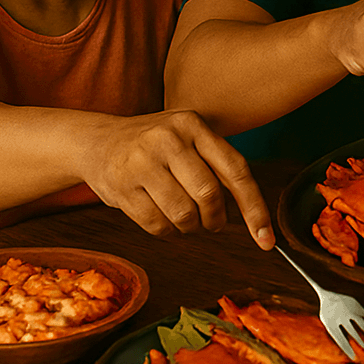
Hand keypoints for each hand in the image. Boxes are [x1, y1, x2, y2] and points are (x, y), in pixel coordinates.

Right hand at [79, 111, 273, 248]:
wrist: (97, 141)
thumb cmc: (156, 145)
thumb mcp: (188, 138)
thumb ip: (219, 166)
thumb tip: (255, 215)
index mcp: (193, 124)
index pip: (236, 170)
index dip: (255, 208)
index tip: (266, 239)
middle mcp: (167, 138)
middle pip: (209, 195)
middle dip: (215, 218)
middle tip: (212, 223)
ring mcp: (140, 162)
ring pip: (183, 214)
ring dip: (191, 227)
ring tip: (187, 219)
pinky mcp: (120, 186)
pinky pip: (157, 225)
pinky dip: (167, 232)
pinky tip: (164, 219)